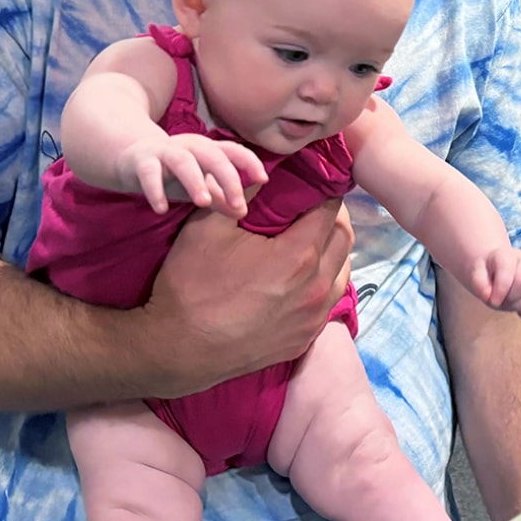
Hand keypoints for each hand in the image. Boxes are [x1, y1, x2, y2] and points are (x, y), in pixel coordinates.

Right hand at [116, 132, 266, 216]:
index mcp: (208, 149)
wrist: (132, 159)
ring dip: (195, 181)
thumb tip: (242, 212)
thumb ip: (220, 198)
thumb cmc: (174, 174)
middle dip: (228, 179)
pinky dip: (155, 190)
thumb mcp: (200, 185)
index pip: (234, 151)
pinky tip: (161, 209)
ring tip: (203, 202)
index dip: (250, 162)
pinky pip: (149, 174)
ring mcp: (166, 151)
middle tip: (239, 204)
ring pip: (184, 162)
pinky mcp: (142, 160)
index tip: (264, 179)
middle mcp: (190, 146)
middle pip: (214, 156)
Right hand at [141, 199, 353, 394]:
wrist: (177, 350)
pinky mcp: (306, 339)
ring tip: (309, 240)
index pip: (331, 210)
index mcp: (298, 256)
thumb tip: (262, 170)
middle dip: (333, 218)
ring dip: (331, 251)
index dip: (324, 192)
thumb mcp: (208, 226)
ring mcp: (313, 318)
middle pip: (343, 239)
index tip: (314, 185)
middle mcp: (316, 288)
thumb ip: (240, 191)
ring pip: (342, 272)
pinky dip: (323, 281)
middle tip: (313, 208)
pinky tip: (302, 276)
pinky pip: (329, 301)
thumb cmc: (190, 286)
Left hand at [466, 246, 520, 320]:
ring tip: (508, 303)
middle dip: (508, 298)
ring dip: (518, 306)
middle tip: (498, 299)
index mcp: (508, 256)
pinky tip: (519, 311)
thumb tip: (488, 296)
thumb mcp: (476, 273)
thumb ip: (479, 283)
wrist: (494, 269)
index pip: (509, 270)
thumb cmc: (485, 272)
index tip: (491, 300)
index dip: (500, 289)